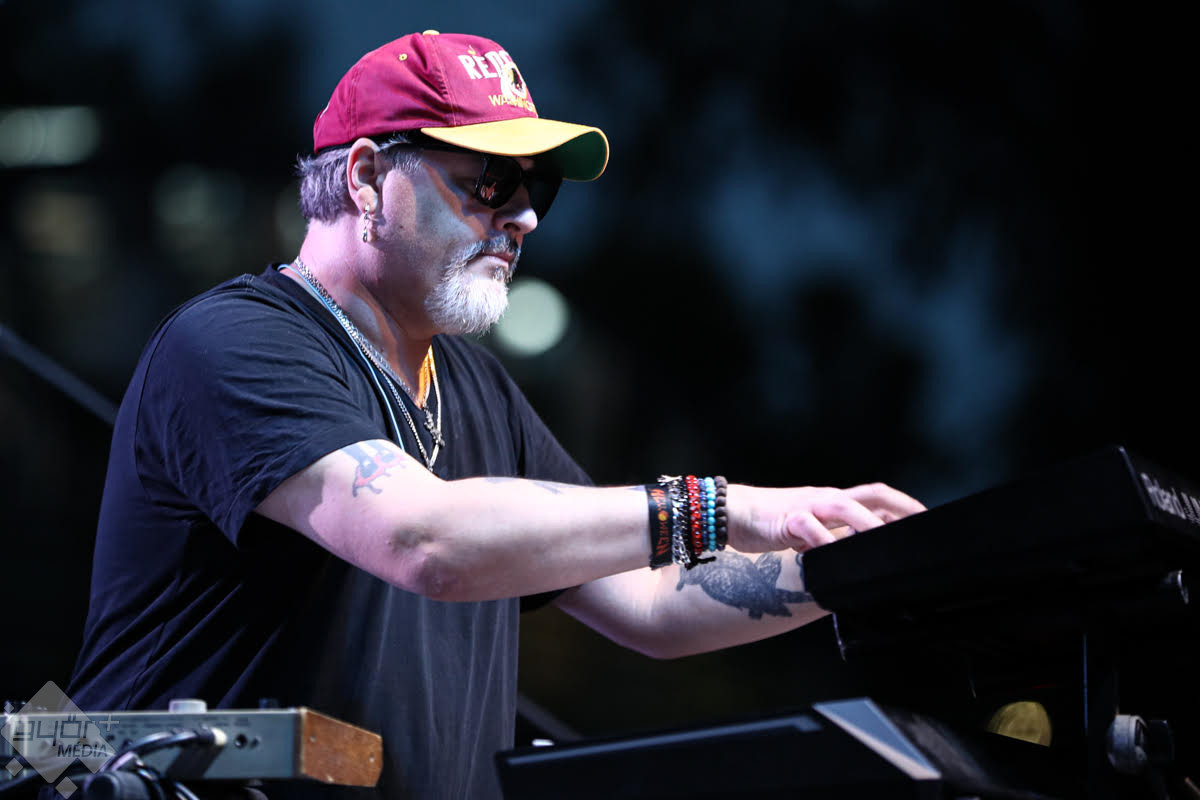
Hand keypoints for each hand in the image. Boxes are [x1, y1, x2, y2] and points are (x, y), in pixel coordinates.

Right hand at [726, 482, 924, 552]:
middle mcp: (825, 499)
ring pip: (845, 507)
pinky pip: (809, 527)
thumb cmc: (770, 524)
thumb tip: (858, 555)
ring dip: (867, 524)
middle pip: (871, 494)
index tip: (929, 522)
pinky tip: (833, 556)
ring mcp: (806, 505)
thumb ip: (832, 537)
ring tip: (886, 542)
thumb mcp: (809, 531)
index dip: (905, 507)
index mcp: (833, 501)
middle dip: (900, 508)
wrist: (729, 513)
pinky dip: (823, 541)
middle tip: (923, 528)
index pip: (877, 498)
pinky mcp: (786, 519)